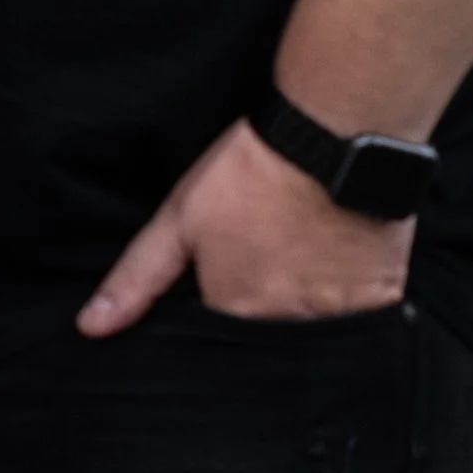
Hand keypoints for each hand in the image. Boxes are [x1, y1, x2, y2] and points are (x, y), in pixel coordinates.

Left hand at [79, 119, 413, 334]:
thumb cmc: (250, 174)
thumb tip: (90, 328)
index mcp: (236, 312)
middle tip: (269, 257)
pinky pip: (362, 317)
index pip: (218, 337)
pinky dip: (351, 299)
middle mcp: (288, 326)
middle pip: (268, 336)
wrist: (335, 136)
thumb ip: (137, 279)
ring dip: (307, 306)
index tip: (226, 275)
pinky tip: (341, 262)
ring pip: (315, 329)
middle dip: (263, 311)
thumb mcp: (178, 220)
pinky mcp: (382, 297)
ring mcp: (339, 315)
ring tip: (304, 257)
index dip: (217, 307)